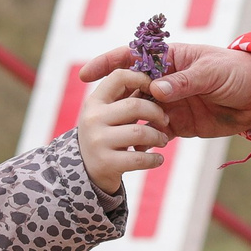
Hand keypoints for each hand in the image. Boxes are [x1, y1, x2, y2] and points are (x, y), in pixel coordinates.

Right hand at [76, 67, 169, 195]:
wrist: (85, 174)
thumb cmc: (108, 136)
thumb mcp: (111, 114)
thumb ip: (129, 98)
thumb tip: (158, 83)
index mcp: (96, 100)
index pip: (119, 76)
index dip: (142, 78)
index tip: (155, 89)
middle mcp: (92, 118)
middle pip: (135, 105)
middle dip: (157, 113)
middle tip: (165, 120)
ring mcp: (97, 141)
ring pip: (140, 132)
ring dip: (158, 137)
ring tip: (162, 140)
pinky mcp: (105, 163)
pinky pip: (139, 158)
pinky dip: (154, 159)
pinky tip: (158, 159)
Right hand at [79, 41, 250, 139]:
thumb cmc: (239, 73)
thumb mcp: (212, 73)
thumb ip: (184, 81)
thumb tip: (155, 90)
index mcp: (170, 58)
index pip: (132, 57)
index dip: (107, 63)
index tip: (86, 75)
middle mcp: (165, 80)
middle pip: (130, 89)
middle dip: (118, 102)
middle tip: (110, 116)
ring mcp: (170, 103)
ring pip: (139, 113)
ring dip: (130, 124)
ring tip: (126, 135)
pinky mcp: (178, 124)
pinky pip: (155, 132)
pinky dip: (146, 140)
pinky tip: (139, 149)